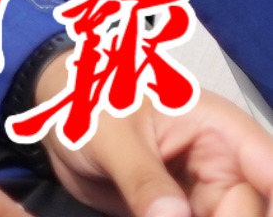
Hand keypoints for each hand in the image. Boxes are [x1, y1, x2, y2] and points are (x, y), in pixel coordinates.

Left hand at [47, 80, 272, 216]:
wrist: (54, 117)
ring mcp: (205, 192)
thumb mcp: (109, 135)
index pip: (271, 170)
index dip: (271, 204)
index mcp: (218, 129)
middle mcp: (222, 163)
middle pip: (252, 210)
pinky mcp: (183, 212)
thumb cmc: (87, 102)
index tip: (241, 216)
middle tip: (169, 216)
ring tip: (155, 215)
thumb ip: (142, 177)